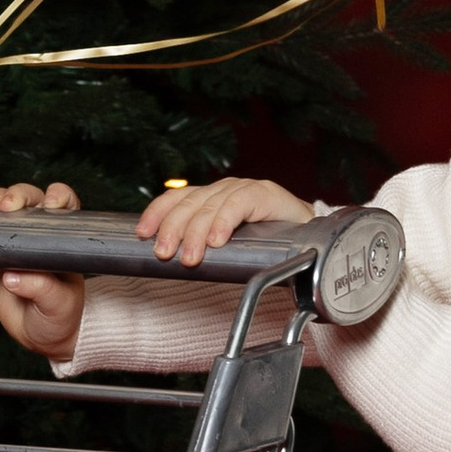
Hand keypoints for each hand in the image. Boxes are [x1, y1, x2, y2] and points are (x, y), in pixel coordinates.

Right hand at [0, 180, 86, 355]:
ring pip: (6, 206)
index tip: (50, 204)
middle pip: (31, 200)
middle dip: (18, 196)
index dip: (58, 197)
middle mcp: (39, 233)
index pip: (65, 206)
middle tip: (7, 207)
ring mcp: (14, 239)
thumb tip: (11, 276)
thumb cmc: (58, 316)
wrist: (39, 333)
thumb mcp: (57, 305)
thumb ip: (41, 289)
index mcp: (63, 240)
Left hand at [137, 174, 313, 269]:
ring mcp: (244, 188)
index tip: (142, 233)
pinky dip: (225, 221)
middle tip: (164, 254)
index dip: (157, 213)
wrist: (309, 240)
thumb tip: (169, 263)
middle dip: (173, 229)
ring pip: (211, 205)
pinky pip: (240, 204)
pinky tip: (218, 240)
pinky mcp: (265, 193)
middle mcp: (224, 188)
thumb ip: (203, 247)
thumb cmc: (264, 246)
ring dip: (196, 233)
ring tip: (189, 257)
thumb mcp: (227, 246)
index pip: (176, 198)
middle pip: (190, 204)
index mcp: (210, 197)